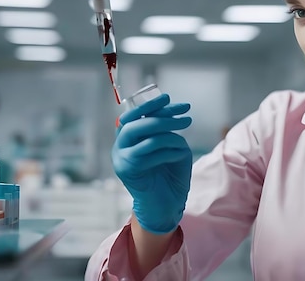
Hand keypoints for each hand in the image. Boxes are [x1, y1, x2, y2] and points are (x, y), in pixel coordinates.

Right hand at [113, 94, 192, 233]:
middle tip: (185, 117)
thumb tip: (167, 110)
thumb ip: (162, 130)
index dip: (149, 105)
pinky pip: (152, 153)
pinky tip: (179, 154)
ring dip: (170, 134)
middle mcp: (119, 148)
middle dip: (162, 117)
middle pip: (135, 124)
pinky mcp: (128, 171)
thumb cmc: (169, 176)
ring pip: (146, 137)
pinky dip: (169, 151)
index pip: (132, 115)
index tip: (168, 97)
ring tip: (184, 137)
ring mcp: (122, 159)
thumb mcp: (169, 147)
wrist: (165, 207)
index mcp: (126, 139)